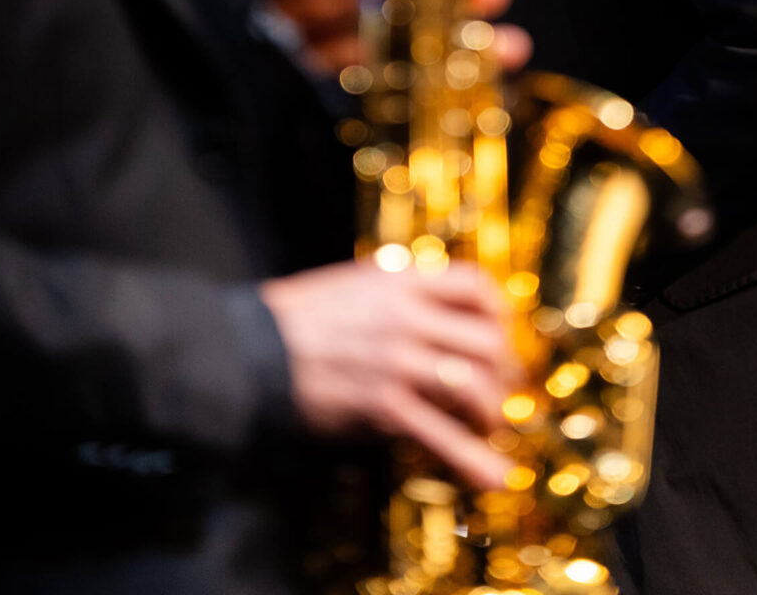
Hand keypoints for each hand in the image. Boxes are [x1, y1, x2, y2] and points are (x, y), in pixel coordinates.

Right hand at [260, 259, 513, 489]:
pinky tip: (491, 476)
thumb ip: (393, 291)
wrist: (251, 348)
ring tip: (488, 428)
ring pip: (474, 384)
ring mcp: (396, 359)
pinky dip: (472, 458)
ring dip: (491, 412)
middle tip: (501, 391)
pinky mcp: (381, 404)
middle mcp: (405, 315)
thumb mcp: (351, 285)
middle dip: (504, 372)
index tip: (501, 335)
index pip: (474, 285)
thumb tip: (429, 306)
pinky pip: (441, 433)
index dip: (499, 314)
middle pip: (487, 340)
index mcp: (399, 280)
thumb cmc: (296, 318)